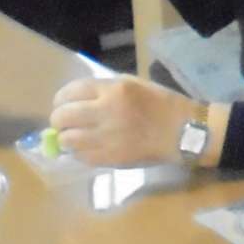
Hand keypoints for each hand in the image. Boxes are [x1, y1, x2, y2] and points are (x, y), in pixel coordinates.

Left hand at [49, 75, 205, 166]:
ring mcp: (107, 137)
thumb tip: (77, 99)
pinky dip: (79, 153)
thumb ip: (105, 89)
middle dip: (59, 120)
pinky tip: (89, 149)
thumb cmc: (162, 104)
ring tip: (76, 138)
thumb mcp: (134, 85)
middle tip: (65, 123)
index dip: (61, 99)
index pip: (70, 91)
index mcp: (114, 90)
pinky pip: (81, 157)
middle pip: (62, 116)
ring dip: (67, 138)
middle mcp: (106, 112)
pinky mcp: (111, 158)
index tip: (62, 104)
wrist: (184, 132)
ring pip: (67, 140)